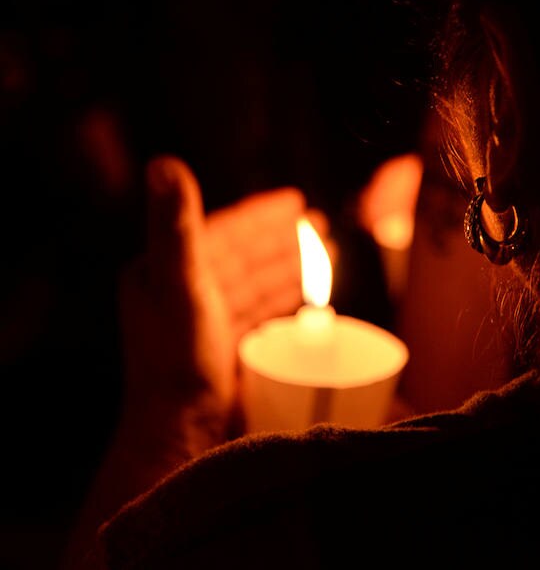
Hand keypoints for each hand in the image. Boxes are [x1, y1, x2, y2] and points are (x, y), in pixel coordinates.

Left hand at [118, 155, 304, 437]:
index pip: (221, 232)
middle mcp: (181, 296)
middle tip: (320, 224)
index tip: (294, 200)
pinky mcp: (223, 352)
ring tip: (325, 253)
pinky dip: (285, 302)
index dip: (258, 215)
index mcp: (163, 273)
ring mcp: (205, 326)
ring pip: (256, 286)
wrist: (182, 429)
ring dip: (289, 267)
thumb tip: (164, 162)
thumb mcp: (180, 282)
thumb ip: (177, 224)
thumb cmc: (179, 357)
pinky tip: (307, 298)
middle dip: (281, 239)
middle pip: (243, 258)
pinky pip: (261, 316)